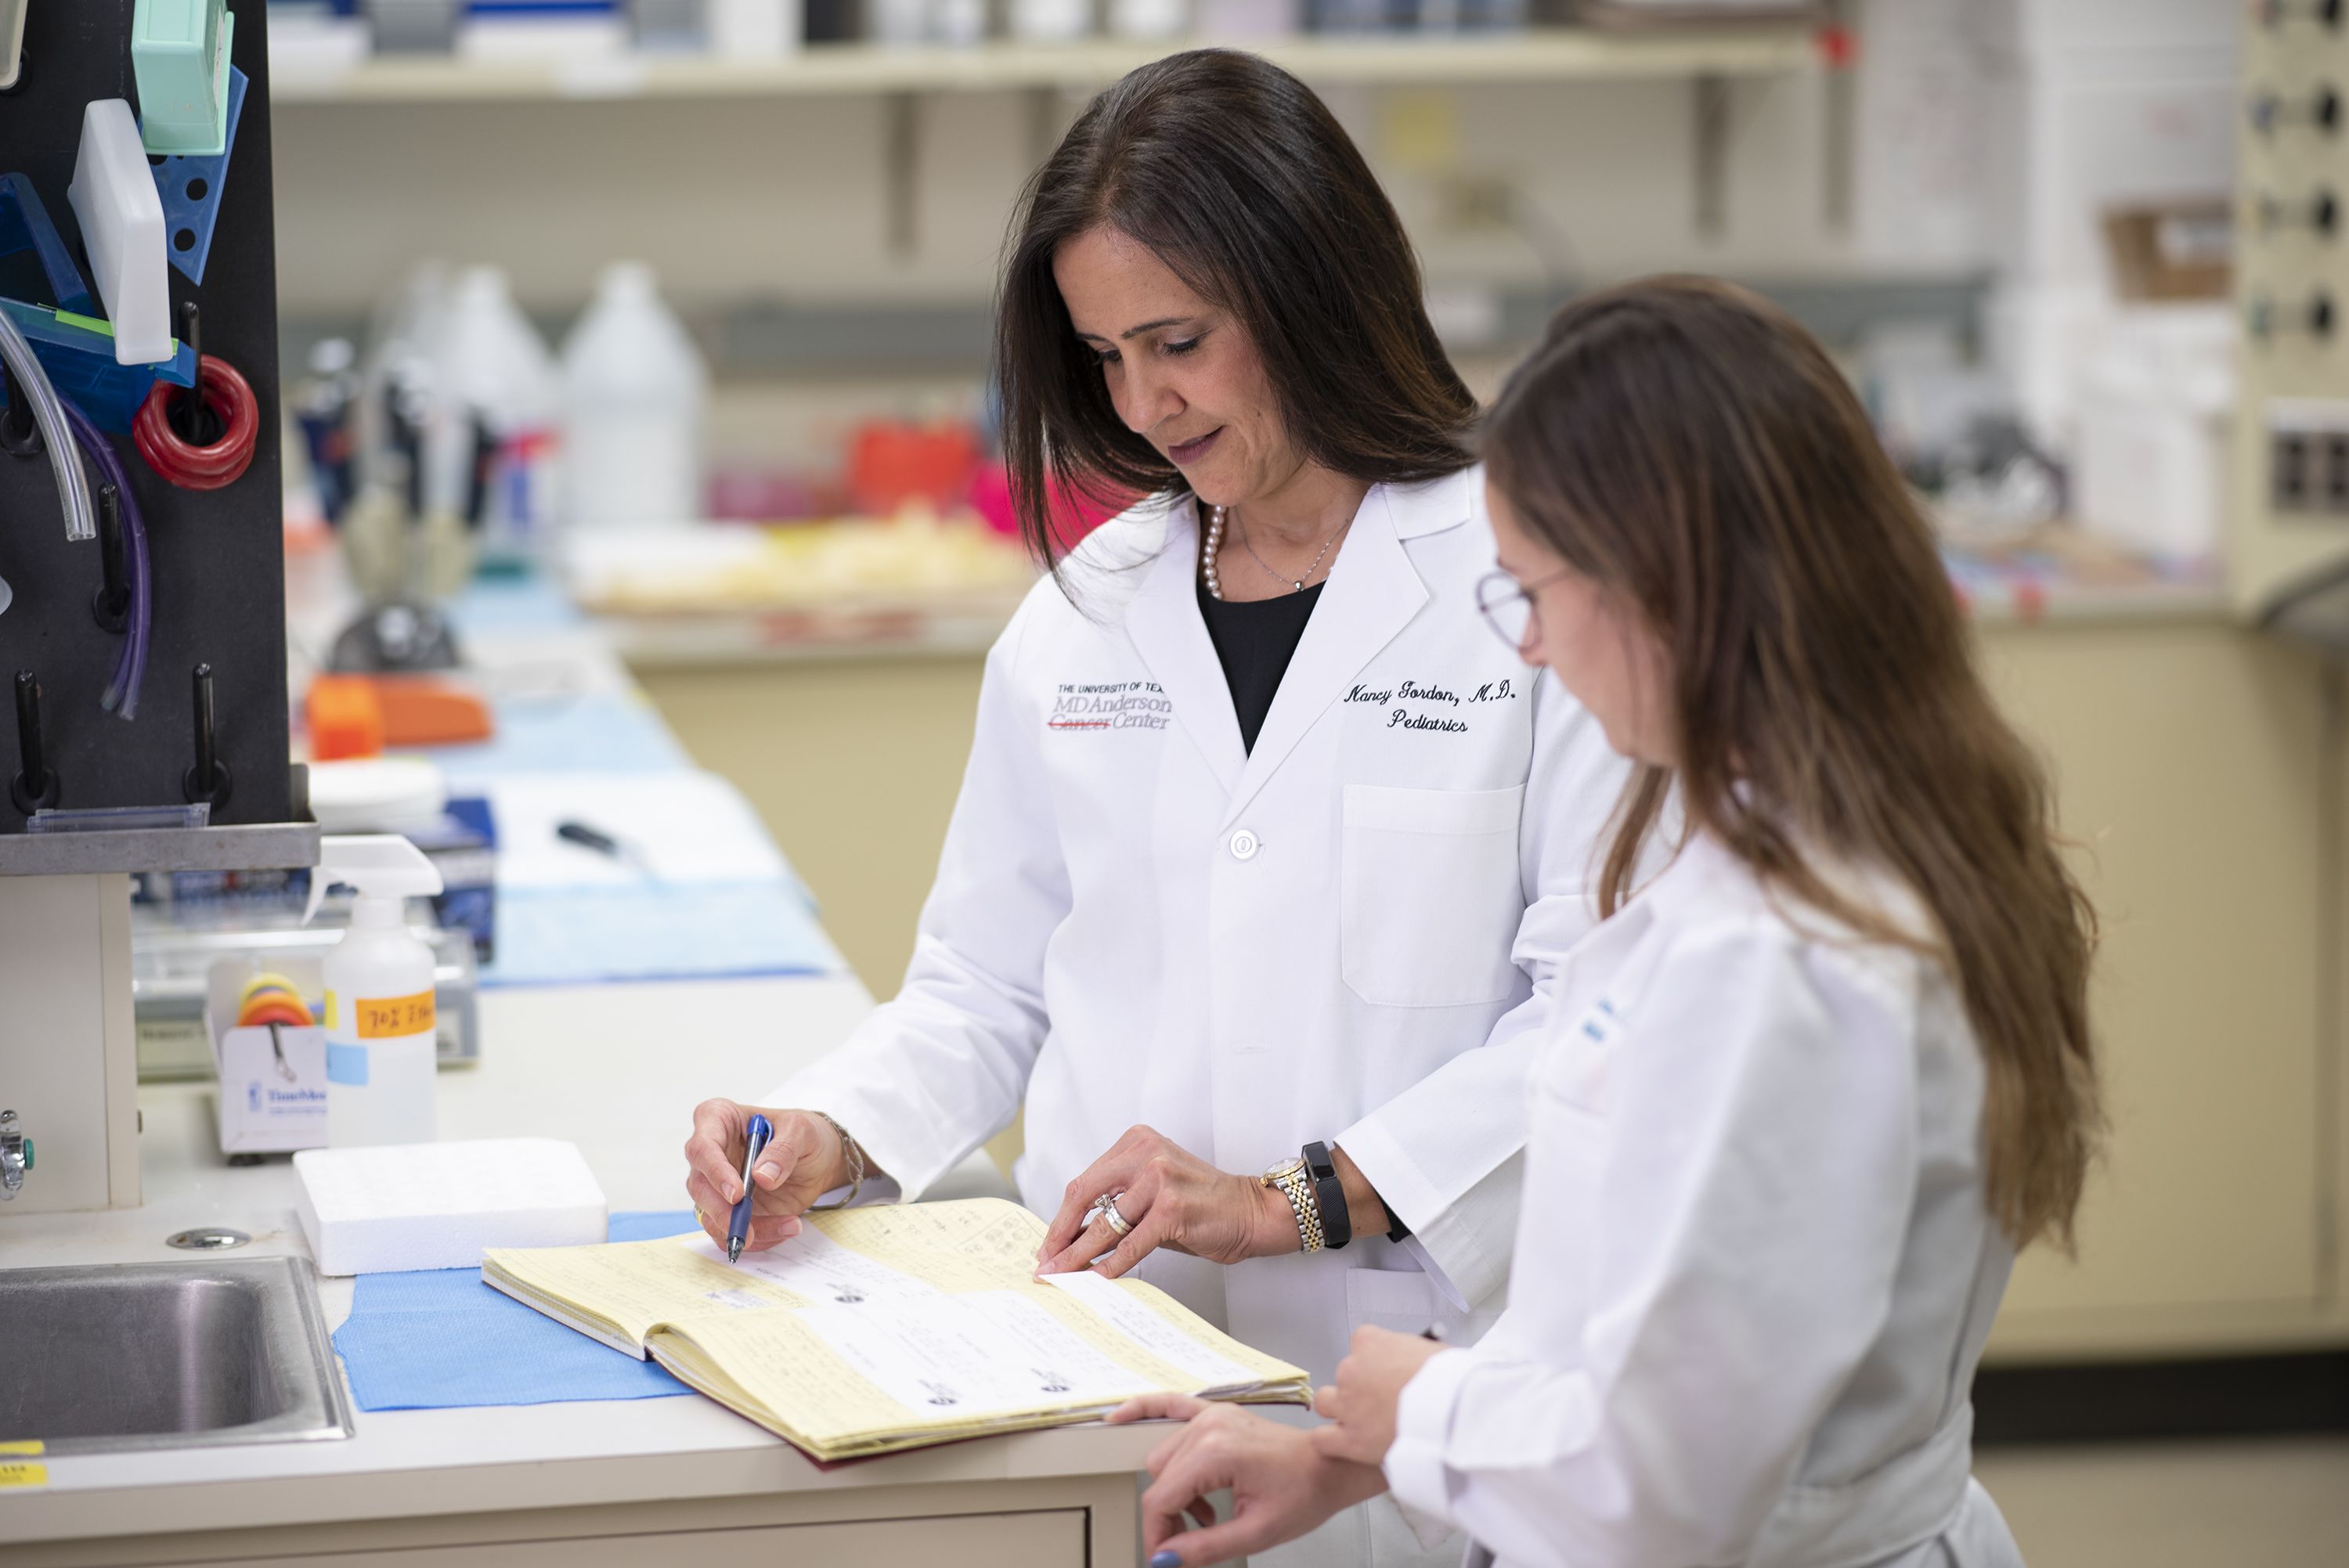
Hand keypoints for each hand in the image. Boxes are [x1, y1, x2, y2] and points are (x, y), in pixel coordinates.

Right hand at [681, 1101, 851, 1253]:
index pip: (702, 1146)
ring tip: (788, 1224)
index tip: (736, 1193)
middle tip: (748, 1229)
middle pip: (699, 1187)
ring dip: (744, 1229)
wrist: (819, 1158)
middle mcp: (710, 1154)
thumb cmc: (804, 1134)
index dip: (715, 1172)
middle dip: (722, 1212)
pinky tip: (787, 1227)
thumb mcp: (802, 1130)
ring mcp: (717, 1185)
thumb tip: (761, 1177)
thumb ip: (783, 1149)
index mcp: (718, 1120)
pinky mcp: (729, 1210)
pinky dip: (758, 1238)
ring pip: (711, 1216)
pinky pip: (730, 1232)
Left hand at [1035, 1125, 1291, 1278]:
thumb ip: (1115, 1209)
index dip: (1061, 1217)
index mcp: (1136, 1143)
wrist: (1252, 1212)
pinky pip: (1130, 1244)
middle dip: (1060, 1234)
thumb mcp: (1152, 1195)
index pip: (1085, 1182)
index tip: (1048, 1244)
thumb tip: (1071, 1239)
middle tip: (1045, 1263)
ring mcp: (1159, 1179)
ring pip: (1104, 1224)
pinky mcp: (1172, 1208)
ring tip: (1060, 1276)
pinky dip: (1109, 1266)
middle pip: (1084, 1195)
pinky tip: (1095, 1280)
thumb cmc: (1202, 1205)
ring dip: (1077, 1256)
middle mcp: (1145, 1154)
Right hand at [1107, 1395, 1386, 1565]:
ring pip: (1162, 1457)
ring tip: (1205, 1514)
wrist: (1332, 1467)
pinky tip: (1120, 1416)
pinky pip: (1169, 1405)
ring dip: (1174, 1490)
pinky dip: (1144, 1410)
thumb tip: (1166, 1558)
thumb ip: (1205, 1546)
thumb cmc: (1305, 1493)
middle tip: (1188, 1543)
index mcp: (1217, 1451)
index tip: (1162, 1559)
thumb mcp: (1256, 1532)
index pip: (1161, 1498)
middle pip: (1159, 1478)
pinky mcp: (1215, 1413)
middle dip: (1167, 1517)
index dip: (1156, 1535)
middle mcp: (1209, 1426)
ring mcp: (1211, 1415)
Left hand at [1309, 1326, 1447, 1466]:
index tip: (1389, 1371)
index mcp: (1370, 1342)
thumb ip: (1412, 1354)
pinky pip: (1322, 1439)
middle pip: (1344, 1374)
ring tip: (1363, 1421)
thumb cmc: (1448, 1378)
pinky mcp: (1350, 1438)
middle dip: (1359, 1386)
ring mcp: (1347, 1404)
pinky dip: (1331, 1442)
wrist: (1449, 1410)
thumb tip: (1417, 1363)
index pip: (1361, 1342)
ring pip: (1325, 1402)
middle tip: (1383, 1400)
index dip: (1375, 1359)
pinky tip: (1348, 1444)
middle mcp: (1351, 1369)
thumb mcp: (1433, 1350)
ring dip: (1339, 1410)